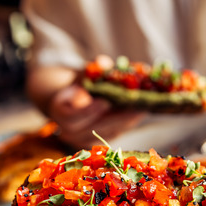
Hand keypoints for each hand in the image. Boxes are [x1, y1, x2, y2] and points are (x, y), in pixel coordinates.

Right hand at [26, 64, 144, 150]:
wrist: (70, 102)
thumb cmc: (77, 85)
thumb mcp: (80, 74)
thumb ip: (89, 70)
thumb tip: (103, 62)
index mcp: (60, 112)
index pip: (72, 116)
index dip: (89, 110)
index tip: (105, 102)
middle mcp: (69, 131)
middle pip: (96, 128)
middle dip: (118, 117)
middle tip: (138, 107)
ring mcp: (83, 140)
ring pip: (108, 132)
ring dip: (128, 121)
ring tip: (144, 109)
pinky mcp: (97, 143)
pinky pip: (115, 134)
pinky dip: (128, 123)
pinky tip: (140, 113)